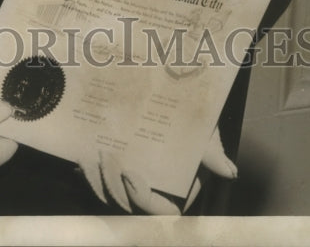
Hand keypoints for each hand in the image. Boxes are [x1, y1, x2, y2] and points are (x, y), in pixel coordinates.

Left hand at [80, 126, 236, 213]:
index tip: (131, 175)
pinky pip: (95, 180)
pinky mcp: (109, 168)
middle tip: (106, 157)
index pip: (160, 210)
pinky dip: (87, 173)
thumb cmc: (189, 120)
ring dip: (97, 180)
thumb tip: (228, 172)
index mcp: (175, 191)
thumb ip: (212, 152)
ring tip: (91, 155)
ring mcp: (128, 180)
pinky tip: (81, 155)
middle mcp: (150, 190)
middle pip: (127, 204)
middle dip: (112, 187)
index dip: (143, 200)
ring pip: (108, 195)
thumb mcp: (202, 132)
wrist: (167, 97)